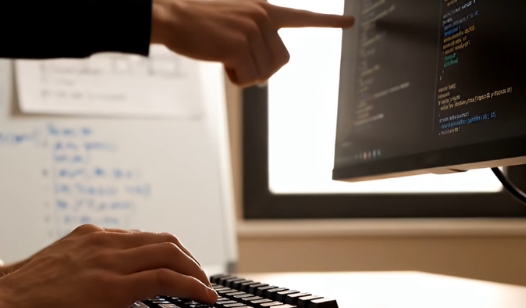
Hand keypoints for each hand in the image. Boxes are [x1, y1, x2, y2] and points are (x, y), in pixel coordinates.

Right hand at [0, 224, 216, 307]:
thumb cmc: (16, 302)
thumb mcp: (51, 272)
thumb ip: (74, 271)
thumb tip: (85, 288)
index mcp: (86, 237)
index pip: (138, 238)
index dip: (161, 253)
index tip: (172, 267)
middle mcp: (102, 241)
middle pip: (161, 240)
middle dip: (186, 258)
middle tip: (197, 277)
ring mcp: (109, 261)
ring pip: (170, 254)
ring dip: (195, 270)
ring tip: (205, 288)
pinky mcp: (115, 286)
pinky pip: (168, 279)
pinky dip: (193, 286)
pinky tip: (205, 298)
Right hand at [150, 0, 354, 85]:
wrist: (173, 18)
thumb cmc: (198, 24)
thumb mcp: (234, 23)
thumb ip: (255, 39)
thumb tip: (265, 73)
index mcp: (264, 10)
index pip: (302, 17)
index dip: (327, 21)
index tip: (351, 21)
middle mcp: (263, 17)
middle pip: (280, 62)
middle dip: (260, 70)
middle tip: (235, 61)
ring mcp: (253, 30)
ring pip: (264, 73)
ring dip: (244, 75)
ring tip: (223, 56)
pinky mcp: (240, 45)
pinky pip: (249, 78)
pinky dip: (235, 79)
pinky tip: (220, 60)